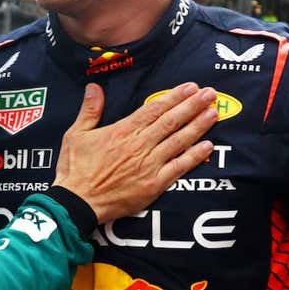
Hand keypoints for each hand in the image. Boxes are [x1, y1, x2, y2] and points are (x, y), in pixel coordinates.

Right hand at [53, 82, 216, 223]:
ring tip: (213, 113)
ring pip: (179, 142)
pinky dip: (194, 156)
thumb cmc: (74, 168)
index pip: (154, 109)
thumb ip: (89, 110)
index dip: (174, 97)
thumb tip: (94, 87)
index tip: (190, 87)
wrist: (77, 202)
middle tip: (210, 93)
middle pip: (171, 122)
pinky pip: (178, 168)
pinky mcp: (154, 185)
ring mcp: (149, 165)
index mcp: (122, 131)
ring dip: (198, 126)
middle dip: (192, 106)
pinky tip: (207, 147)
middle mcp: (139, 145)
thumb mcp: (76, 134)